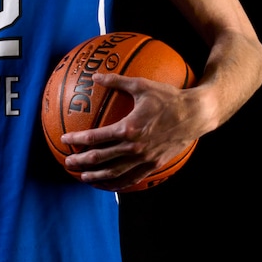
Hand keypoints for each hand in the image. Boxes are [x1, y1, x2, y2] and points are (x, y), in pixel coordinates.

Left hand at [61, 70, 199, 189]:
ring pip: (114, 173)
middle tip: (67, 162)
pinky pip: (132, 178)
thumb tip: (95, 77)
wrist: (196, 114)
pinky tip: (109, 184)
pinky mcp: (154, 165)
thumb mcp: (142, 85)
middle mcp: (134, 147)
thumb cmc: (169, 97)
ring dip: (96, 176)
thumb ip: (116, 81)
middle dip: (80, 162)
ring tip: (83, 177)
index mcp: (128, 128)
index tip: (65, 139)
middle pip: (100, 159)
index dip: (77, 139)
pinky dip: (118, 183)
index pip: (95, 138)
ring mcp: (144, 159)